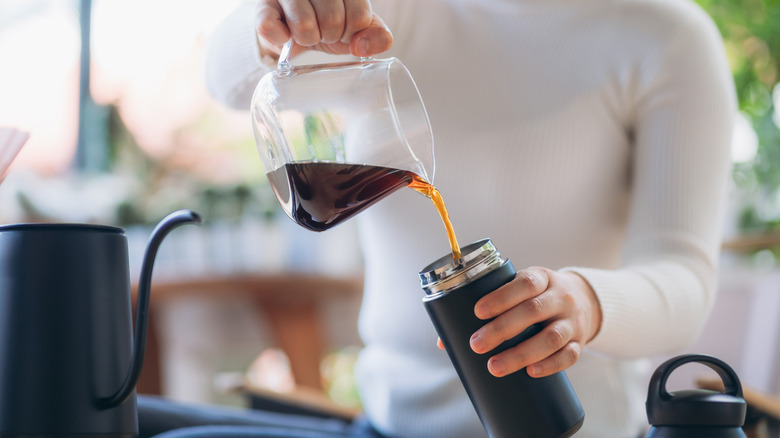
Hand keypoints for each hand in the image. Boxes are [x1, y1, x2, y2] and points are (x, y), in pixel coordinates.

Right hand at [255, 0, 392, 58]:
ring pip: (304, 25)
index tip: (344, 30)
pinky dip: (282, 40)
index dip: (351, 33)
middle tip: (323, 31)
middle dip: (330, 36)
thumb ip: (376, 35)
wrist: (293, 28)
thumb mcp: (356, 29)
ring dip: (308, 38)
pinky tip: (286, 35)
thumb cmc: (328, 23)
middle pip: (333, 21)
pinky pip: (271, 28)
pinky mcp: (263, 5)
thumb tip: (363, 47)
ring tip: (306, 32)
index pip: (358, 16)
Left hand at [469, 267, 601, 377]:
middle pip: (533, 312)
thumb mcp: (519, 291)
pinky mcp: (579, 342)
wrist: (584, 301)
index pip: (524, 283)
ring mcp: (571, 321)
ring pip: (551, 337)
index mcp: (541, 278)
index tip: (477, 312)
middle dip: (502, 329)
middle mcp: (560, 298)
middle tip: (476, 344)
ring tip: (495, 366)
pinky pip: (569, 355)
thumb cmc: (537, 297)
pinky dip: (550, 365)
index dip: (501, 297)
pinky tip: (531, 371)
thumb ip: (488, 309)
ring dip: (521, 353)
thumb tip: (444, 341)